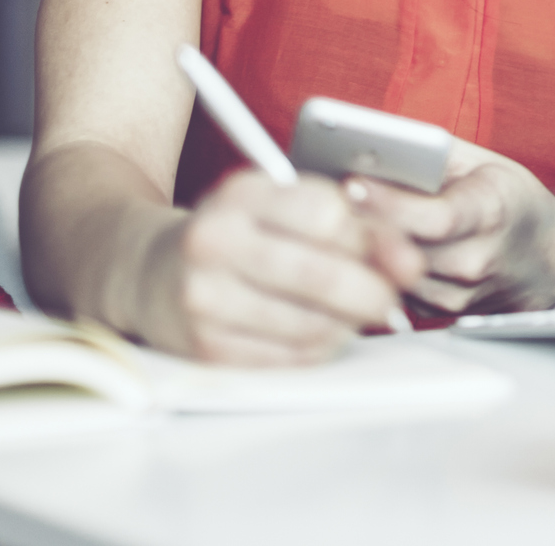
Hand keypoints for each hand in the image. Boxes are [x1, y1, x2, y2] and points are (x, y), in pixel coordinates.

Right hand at [141, 170, 424, 365]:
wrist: (148, 270)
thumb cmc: (236, 233)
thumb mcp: (283, 205)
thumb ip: (352, 223)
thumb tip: (406, 262)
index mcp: (240, 194)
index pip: (327, 214)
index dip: (371, 238)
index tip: (391, 253)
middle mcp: (214, 242)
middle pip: (323, 275)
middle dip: (373, 291)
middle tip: (389, 297)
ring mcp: (204, 299)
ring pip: (311, 325)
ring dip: (347, 324)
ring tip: (349, 313)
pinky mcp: (204, 349)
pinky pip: (289, 359)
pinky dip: (318, 349)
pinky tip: (316, 332)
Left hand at [348, 141, 554, 313]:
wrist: (548, 258)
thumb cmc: (511, 201)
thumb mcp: (482, 163)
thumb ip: (432, 155)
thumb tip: (374, 148)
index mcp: (491, 212)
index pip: (434, 218)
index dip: (390, 203)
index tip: (353, 181)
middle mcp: (476, 259)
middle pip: (402, 248)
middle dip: (361, 221)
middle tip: (325, 196)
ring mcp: (457, 293)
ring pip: (390, 271)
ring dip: (362, 244)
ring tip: (337, 215)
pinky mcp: (438, 312)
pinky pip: (393, 286)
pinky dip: (375, 263)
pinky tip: (363, 240)